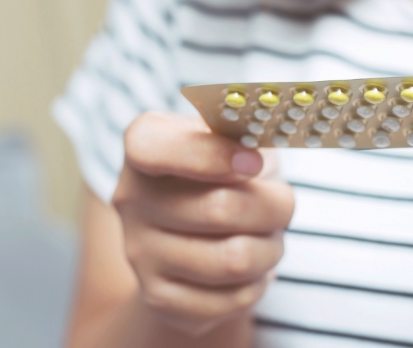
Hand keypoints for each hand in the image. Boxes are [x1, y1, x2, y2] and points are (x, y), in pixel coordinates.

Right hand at [112, 113, 293, 336]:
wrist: (201, 234)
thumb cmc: (230, 171)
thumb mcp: (236, 134)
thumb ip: (248, 122)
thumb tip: (269, 114)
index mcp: (143, 145)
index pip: (153, 148)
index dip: (210, 155)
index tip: (254, 162)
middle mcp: (130, 199)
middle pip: (221, 209)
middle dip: (274, 207)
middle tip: (282, 203)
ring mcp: (139, 253)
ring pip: (234, 260)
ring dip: (271, 248)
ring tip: (268, 236)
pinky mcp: (159, 298)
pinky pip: (234, 298)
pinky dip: (259, 282)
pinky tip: (250, 267)